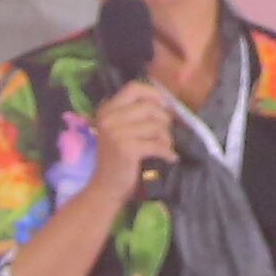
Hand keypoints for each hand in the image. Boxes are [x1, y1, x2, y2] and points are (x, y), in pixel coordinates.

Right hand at [85, 81, 181, 201]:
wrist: (105, 187)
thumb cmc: (117, 158)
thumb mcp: (120, 131)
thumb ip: (135, 115)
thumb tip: (168, 104)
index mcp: (107, 110)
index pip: (134, 88)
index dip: (153, 94)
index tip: (164, 107)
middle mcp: (109, 118)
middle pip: (150, 107)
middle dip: (164, 121)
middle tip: (165, 135)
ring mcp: (117, 133)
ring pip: (156, 126)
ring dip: (167, 139)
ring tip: (165, 148)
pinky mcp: (127, 149)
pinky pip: (158, 144)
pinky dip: (168, 152)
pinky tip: (169, 158)